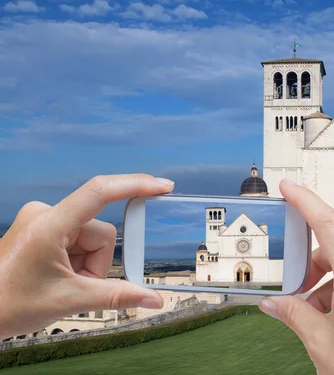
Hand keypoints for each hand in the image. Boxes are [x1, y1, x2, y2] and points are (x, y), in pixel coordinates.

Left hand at [0, 174, 173, 339]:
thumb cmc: (9, 304)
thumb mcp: (70, 301)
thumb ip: (117, 296)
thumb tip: (153, 298)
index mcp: (49, 225)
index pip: (100, 192)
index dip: (135, 185)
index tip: (162, 186)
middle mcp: (45, 214)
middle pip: (100, 232)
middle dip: (98, 263)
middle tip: (81, 286)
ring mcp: (43, 221)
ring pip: (92, 239)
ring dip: (89, 265)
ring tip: (66, 285)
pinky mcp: (44, 229)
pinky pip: (79, 241)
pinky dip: (80, 261)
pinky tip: (62, 277)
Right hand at [259, 180, 333, 374]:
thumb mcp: (318, 340)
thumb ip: (292, 312)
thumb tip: (274, 302)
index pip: (329, 226)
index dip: (306, 202)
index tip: (290, 189)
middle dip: (315, 253)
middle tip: (297, 276)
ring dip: (330, 272)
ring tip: (312, 304)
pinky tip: (331, 312)